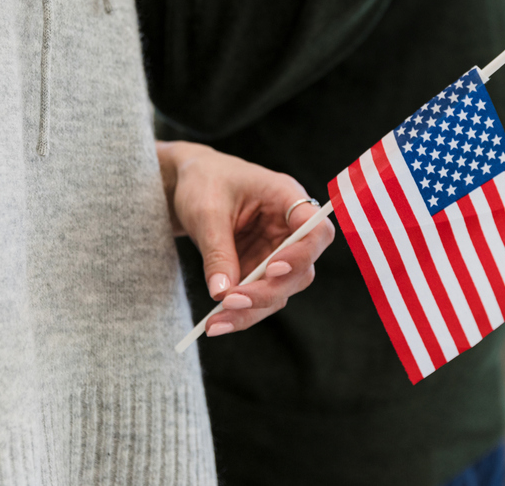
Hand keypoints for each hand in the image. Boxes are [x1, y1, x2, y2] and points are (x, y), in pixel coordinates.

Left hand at [157, 141, 335, 336]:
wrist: (189, 183)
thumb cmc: (203, 182)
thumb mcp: (206, 212)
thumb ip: (218, 251)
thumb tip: (222, 294)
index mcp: (286, 198)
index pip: (316, 230)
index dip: (302, 254)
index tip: (272, 269)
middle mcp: (289, 228)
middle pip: (300, 270)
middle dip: (267, 291)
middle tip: (230, 303)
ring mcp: (276, 251)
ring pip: (280, 291)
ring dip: (252, 310)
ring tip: (216, 323)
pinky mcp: (259, 269)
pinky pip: (259, 297)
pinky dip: (240, 312)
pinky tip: (217, 323)